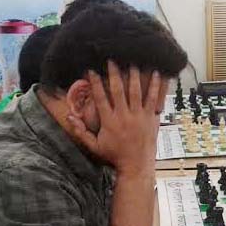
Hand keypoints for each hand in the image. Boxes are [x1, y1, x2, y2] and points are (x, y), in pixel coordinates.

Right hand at [67, 61, 161, 175]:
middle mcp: (123, 116)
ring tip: (133, 62)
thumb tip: (68, 117)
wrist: (136, 165)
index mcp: (109, 121)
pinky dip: (155, 86)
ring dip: (134, 76)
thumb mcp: (94, 146)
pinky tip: (157, 74)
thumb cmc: (114, 156)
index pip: (100, 98)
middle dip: (114, 74)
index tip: (92, 70)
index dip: (95, 83)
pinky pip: (153, 99)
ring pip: (136, 92)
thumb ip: (80, 131)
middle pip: (118, 90)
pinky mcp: (151, 118)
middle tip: (112, 60)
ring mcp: (138, 116)